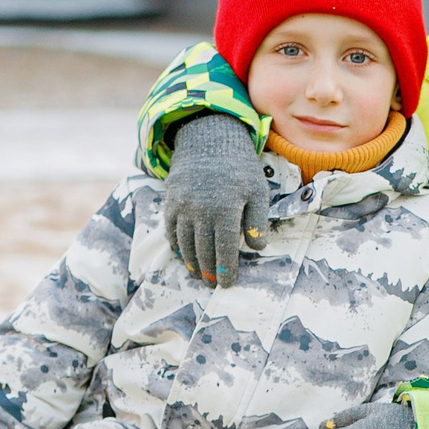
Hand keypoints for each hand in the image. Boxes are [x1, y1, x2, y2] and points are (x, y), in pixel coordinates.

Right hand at [165, 112, 267, 286]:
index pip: (224, 249)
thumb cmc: (240, 169)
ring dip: (192, 263)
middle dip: (208, 271)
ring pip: (185, 244)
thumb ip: (258, 221)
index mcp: (225, 210)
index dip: (226, 269)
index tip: (227, 284)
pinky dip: (176, 246)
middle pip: (203, 250)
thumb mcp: (258, 192)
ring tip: (198, 276)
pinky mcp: (170, 202)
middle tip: (212, 285)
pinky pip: (171, 231)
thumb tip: (256, 248)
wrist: (209, 142)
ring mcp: (182, 207)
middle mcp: (200, 210)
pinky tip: (183, 257)